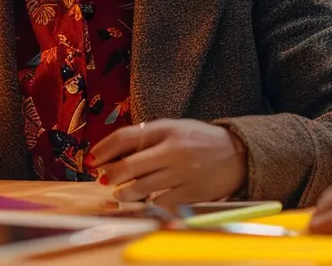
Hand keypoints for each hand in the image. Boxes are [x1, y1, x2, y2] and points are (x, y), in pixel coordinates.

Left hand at [89, 119, 245, 205]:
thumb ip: (148, 136)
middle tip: (104, 178)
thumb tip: (114, 152)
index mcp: (167, 129)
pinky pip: (159, 203)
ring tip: (121, 192)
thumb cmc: (201, 140)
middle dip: (110, 175)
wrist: (239, 154)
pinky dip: (148, 203)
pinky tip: (146, 200)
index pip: (125, 137)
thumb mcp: (175, 128)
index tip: (92, 159)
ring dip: (124, 192)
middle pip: (128, 166)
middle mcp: (173, 150)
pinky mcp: (190, 192)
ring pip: (140, 188)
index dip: (103, 149)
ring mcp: (182, 173)